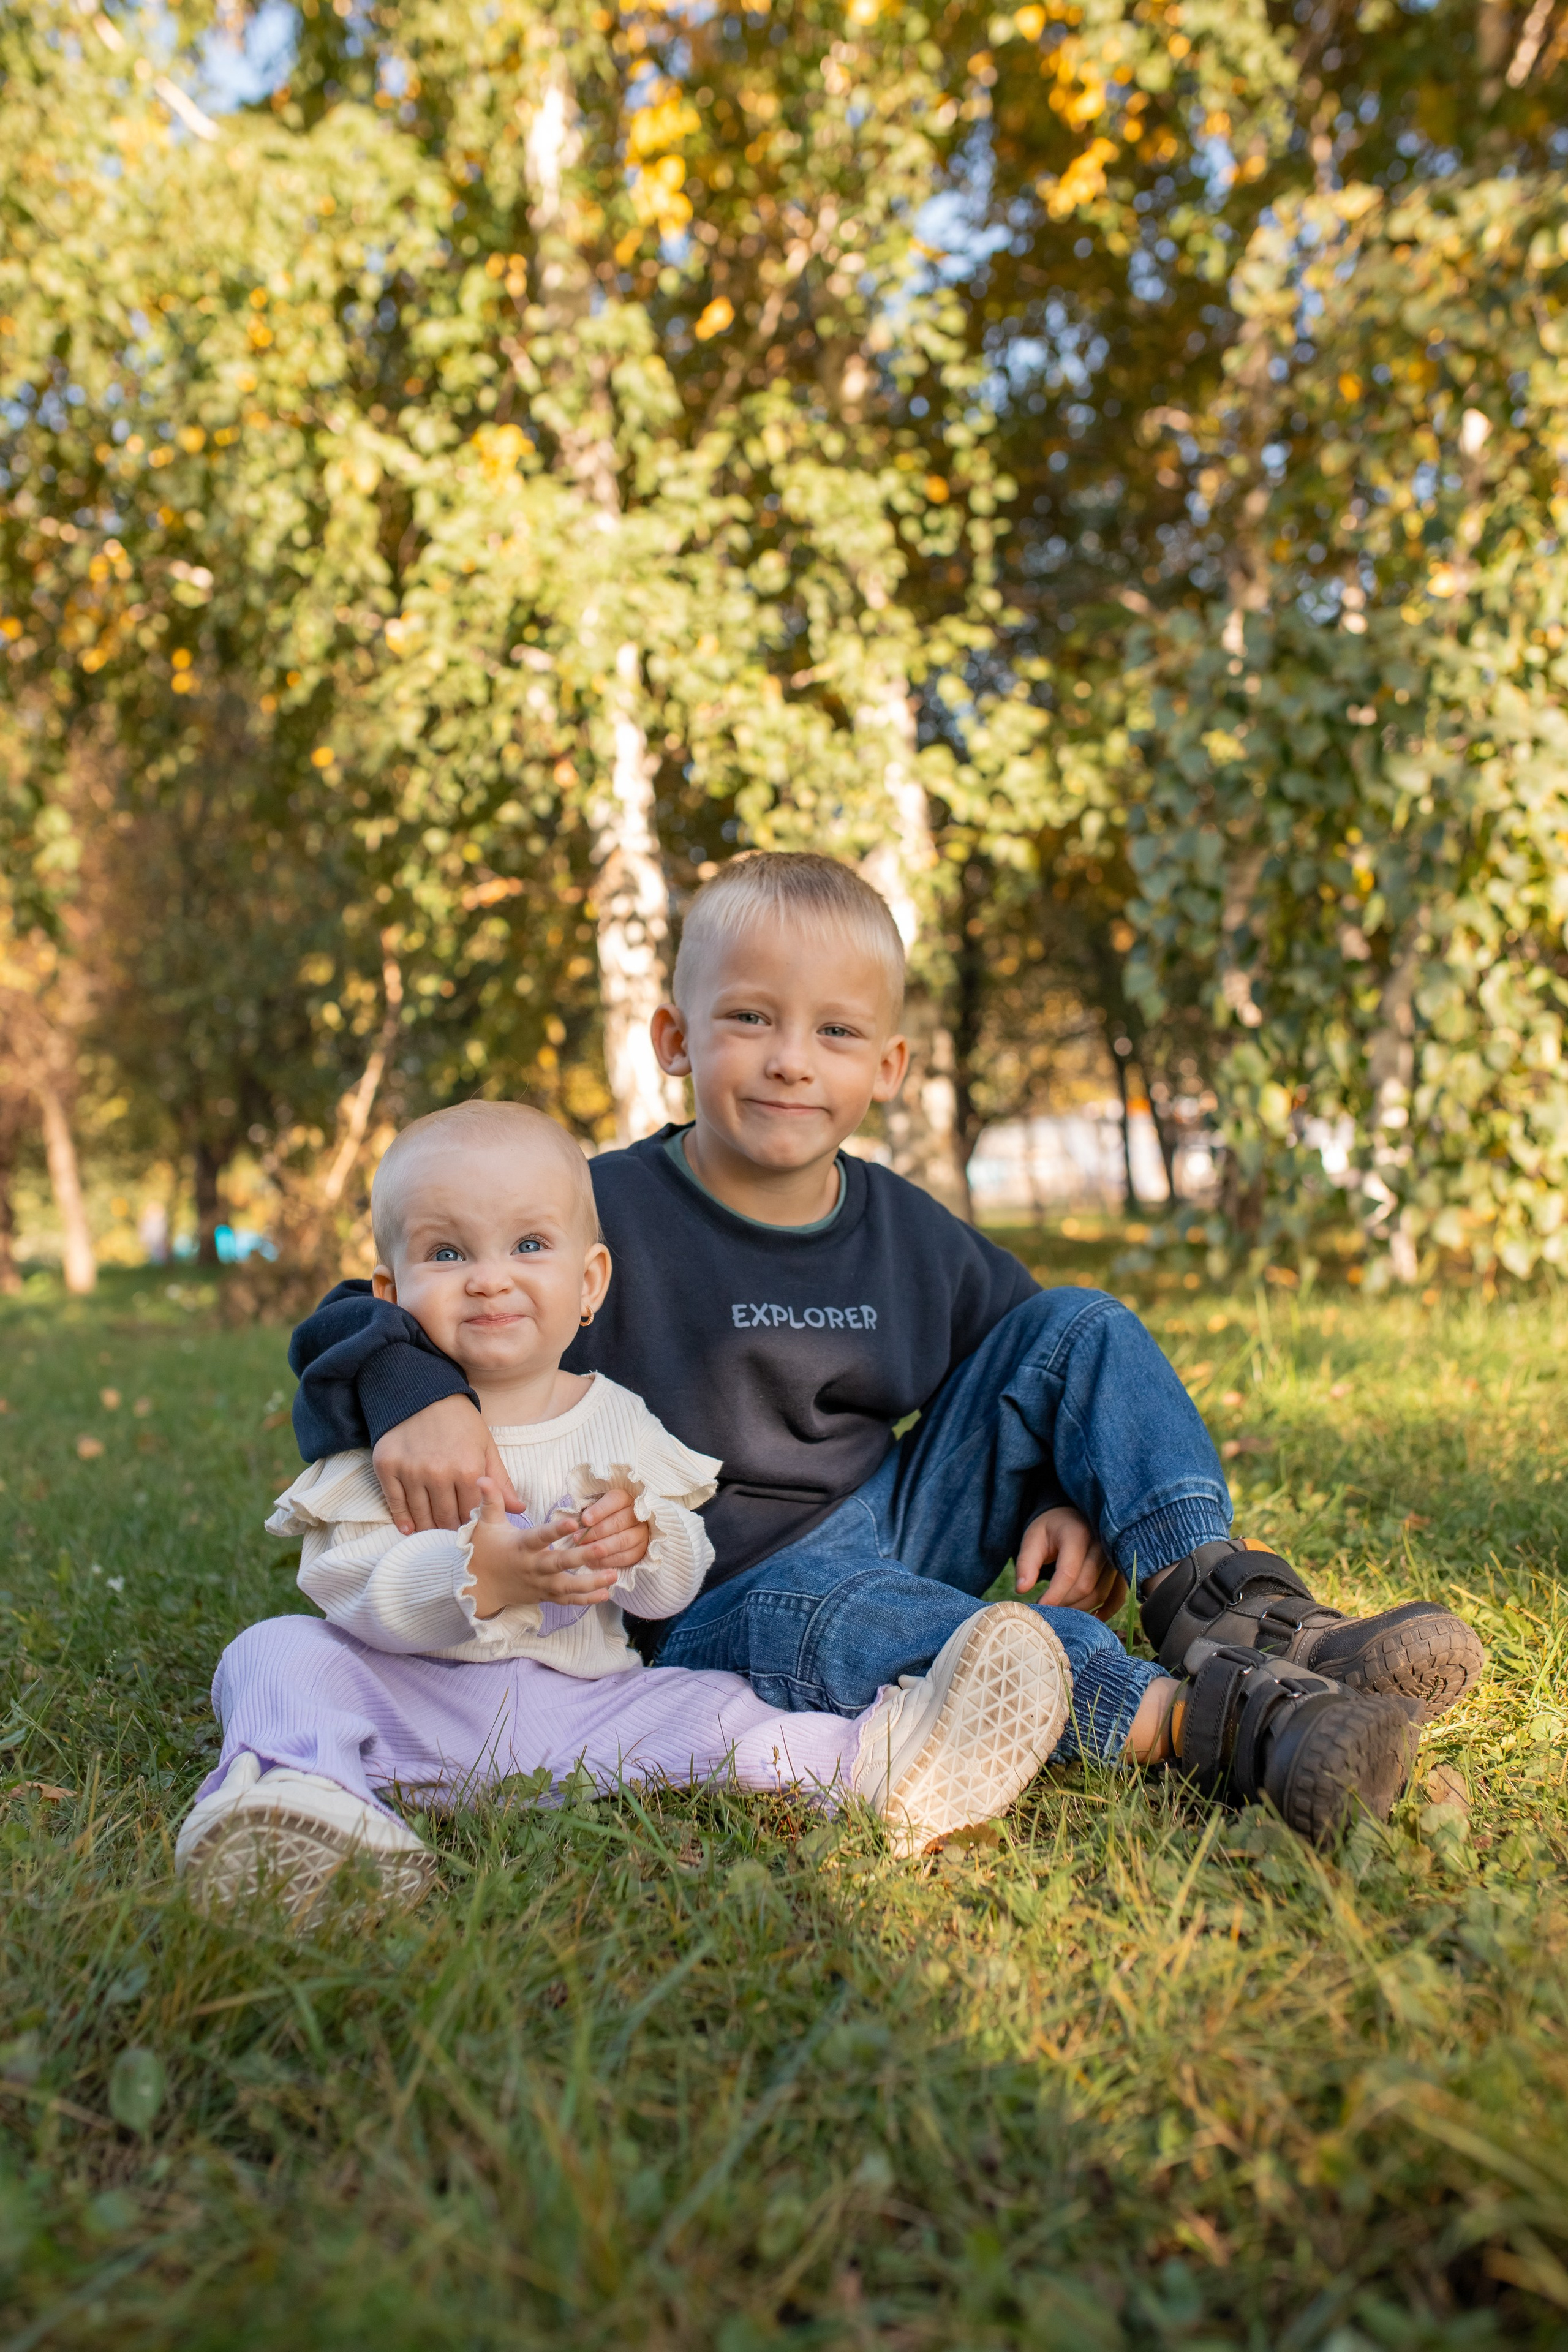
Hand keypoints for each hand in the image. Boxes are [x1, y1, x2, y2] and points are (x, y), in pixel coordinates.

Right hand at [372, 1394, 521, 1535]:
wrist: (423, 1393)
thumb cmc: (460, 1421)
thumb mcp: (486, 1446)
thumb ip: (500, 1481)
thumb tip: (519, 1510)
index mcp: (468, 1469)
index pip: (471, 1512)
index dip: (472, 1524)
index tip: (471, 1530)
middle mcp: (438, 1474)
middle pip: (445, 1517)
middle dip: (450, 1529)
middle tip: (452, 1536)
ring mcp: (411, 1472)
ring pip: (421, 1514)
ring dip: (428, 1528)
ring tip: (432, 1535)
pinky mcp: (387, 1468)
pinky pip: (395, 1503)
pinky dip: (402, 1519)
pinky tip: (409, 1529)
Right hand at [465, 1480, 622, 1617]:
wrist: (477, 1587)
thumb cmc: (483, 1550)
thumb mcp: (485, 1523)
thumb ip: (491, 1500)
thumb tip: (482, 1477)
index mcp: (521, 1546)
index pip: (540, 1537)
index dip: (556, 1531)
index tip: (574, 1522)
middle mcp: (532, 1567)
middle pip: (559, 1564)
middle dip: (582, 1557)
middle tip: (605, 1548)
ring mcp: (539, 1585)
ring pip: (567, 1586)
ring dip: (591, 1582)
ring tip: (615, 1574)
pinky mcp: (544, 1596)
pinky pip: (566, 1600)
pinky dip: (585, 1599)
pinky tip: (606, 1593)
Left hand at [575, 1488, 650, 1578]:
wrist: (617, 1530)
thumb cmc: (600, 1517)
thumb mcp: (594, 1507)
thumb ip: (588, 1510)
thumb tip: (580, 1520)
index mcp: (625, 1498)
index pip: (615, 1500)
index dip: (599, 1510)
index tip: (584, 1520)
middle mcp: (637, 1515)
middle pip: (618, 1522)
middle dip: (596, 1532)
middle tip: (578, 1539)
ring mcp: (642, 1533)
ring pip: (623, 1541)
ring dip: (601, 1547)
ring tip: (583, 1551)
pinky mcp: (641, 1550)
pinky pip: (625, 1557)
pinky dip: (607, 1560)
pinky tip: (592, 1561)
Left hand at [1015, 1506, 1127, 1619]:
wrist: (1074, 1517)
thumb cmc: (1051, 1529)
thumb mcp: (1033, 1539)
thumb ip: (1026, 1563)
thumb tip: (1021, 1590)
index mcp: (1077, 1534)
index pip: (1068, 1572)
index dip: (1054, 1594)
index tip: (1039, 1606)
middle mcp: (1102, 1545)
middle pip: (1085, 1586)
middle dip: (1064, 1603)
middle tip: (1048, 1610)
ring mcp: (1114, 1558)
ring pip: (1100, 1594)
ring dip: (1080, 1609)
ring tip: (1062, 1611)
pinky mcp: (1120, 1569)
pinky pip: (1118, 1595)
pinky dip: (1107, 1610)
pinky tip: (1092, 1618)